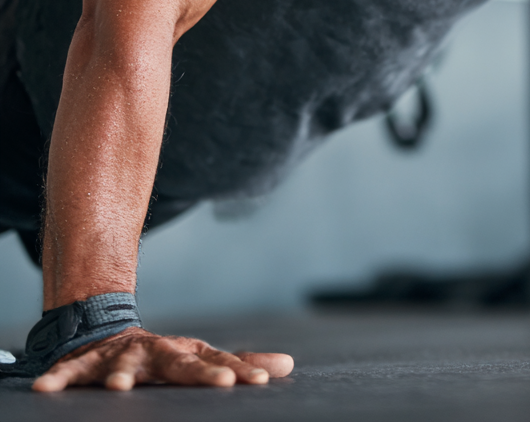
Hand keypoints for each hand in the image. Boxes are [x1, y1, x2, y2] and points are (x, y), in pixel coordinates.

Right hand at [32, 327, 294, 391]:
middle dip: (200, 373)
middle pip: (180, 363)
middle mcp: (156, 354)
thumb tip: (288, 365)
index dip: (239, 371)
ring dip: (121, 377)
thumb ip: (241, 362)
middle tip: (223, 382)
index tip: (261, 382)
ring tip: (121, 390)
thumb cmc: (163, 355)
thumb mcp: (200, 357)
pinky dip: (59, 379)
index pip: (216, 363)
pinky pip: (69, 374)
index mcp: (184, 354)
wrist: (110, 332)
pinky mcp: (85, 366)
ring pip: (122, 367)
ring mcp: (120, 358)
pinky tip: (48, 389)